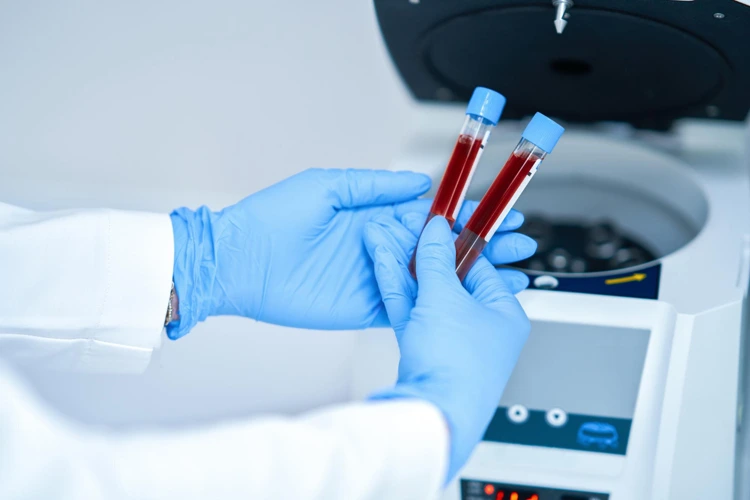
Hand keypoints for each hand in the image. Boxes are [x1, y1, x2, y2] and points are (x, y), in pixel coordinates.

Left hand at [168, 168, 535, 338]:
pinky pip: (411, 304)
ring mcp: (377, 278)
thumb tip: (419, 184)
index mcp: (374, 215)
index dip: (467, 214)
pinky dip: (441, 304)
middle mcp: (381, 247)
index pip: (433, 215)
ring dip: (472, 276)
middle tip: (519, 243)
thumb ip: (374, 187)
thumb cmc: (271, 218)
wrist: (236, 264)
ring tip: (510, 274)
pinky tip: (469, 302)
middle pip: (443, 248)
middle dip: (483, 244)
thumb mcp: (325, 187)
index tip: (497, 211)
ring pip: (435, 277)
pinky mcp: (367, 307)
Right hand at [364, 215, 530, 481]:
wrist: (432, 415)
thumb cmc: (457, 368)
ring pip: (424, 294)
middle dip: (422, 251)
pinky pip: (410, 312)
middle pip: (448, 278)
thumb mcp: (446, 299)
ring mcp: (448, 341)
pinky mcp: (423, 351)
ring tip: (384, 236)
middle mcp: (479, 327)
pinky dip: (397, 289)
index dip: (456, 239)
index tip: (437, 220)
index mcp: (503, 313)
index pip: (480, 265)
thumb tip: (438, 230)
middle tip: (404, 226)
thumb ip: (436, 260)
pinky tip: (382, 262)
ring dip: (404, 266)